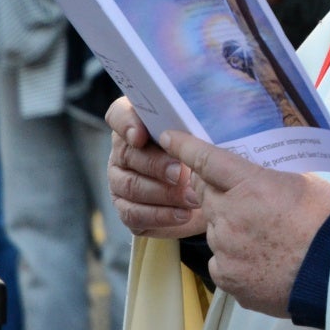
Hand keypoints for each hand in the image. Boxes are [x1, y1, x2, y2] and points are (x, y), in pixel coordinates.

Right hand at [106, 97, 205, 238]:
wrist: (210, 195)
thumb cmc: (204, 156)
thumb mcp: (203, 139)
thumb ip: (193, 130)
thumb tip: (195, 132)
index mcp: (137, 124)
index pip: (119, 114)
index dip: (127, 123)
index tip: (141, 135)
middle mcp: (123, 152)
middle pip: (127, 154)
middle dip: (156, 164)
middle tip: (181, 173)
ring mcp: (120, 181)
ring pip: (131, 186)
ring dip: (163, 193)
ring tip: (193, 198)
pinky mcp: (126, 209)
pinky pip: (134, 214)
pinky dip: (160, 215)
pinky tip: (183, 214)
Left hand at [163, 129, 329, 317]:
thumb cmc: (326, 223)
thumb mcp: (304, 182)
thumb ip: (272, 177)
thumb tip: (261, 175)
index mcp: (250, 185)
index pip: (206, 159)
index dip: (184, 146)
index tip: (169, 138)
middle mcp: (230, 215)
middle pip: (205, 194)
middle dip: (215, 190)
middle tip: (238, 194)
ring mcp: (226, 249)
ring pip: (215, 230)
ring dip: (229, 226)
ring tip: (263, 235)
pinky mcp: (228, 278)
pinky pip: (221, 261)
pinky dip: (235, 258)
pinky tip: (260, 259)